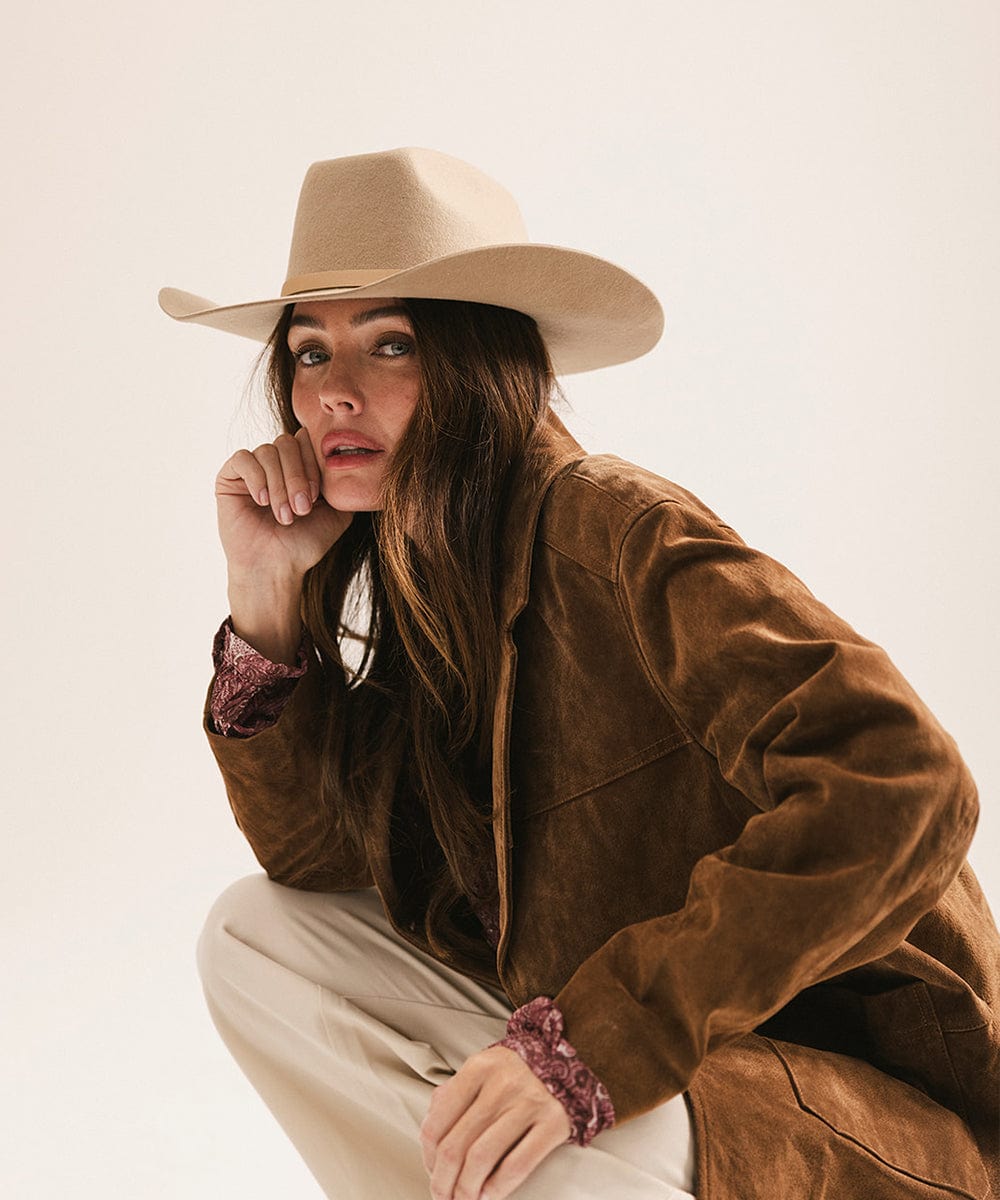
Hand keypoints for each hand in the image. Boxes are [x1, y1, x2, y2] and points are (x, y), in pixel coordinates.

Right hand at [216, 429, 351, 584]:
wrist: (276, 567)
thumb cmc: (304, 543)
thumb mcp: (337, 513)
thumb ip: (343, 485)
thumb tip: (351, 458)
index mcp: (300, 466)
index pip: (308, 440)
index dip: (314, 463)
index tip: (317, 497)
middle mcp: (276, 462)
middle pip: (288, 443)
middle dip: (298, 476)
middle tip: (302, 508)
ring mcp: (252, 468)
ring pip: (267, 451)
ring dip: (279, 484)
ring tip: (284, 515)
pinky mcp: (229, 477)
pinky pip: (243, 458)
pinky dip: (257, 478)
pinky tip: (262, 502)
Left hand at [420, 1045, 571, 1199]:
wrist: (573, 1060)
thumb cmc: (518, 1073)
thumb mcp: (484, 1070)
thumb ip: (454, 1095)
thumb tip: (431, 1140)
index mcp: (479, 1067)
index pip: (437, 1121)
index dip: (428, 1157)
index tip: (433, 1172)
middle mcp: (502, 1082)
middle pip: (456, 1145)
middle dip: (444, 1182)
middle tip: (444, 1197)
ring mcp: (529, 1102)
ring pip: (482, 1158)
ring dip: (467, 1191)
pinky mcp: (553, 1123)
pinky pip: (517, 1165)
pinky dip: (497, 1188)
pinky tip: (489, 1196)